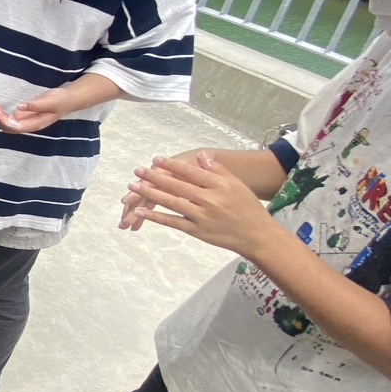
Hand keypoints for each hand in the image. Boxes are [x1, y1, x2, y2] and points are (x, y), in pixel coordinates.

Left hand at [0, 88, 70, 133]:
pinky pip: (11, 118)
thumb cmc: (60, 101)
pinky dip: (3, 113)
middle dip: (0, 120)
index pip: (17, 128)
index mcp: (35, 124)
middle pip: (10, 128)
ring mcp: (26, 120)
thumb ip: (35, 105)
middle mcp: (29, 124)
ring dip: (0, 116)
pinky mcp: (25, 114)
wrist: (66, 99)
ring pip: (8, 124)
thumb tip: (20, 106)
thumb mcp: (49, 101)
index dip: (5, 123)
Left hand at [128, 152, 279, 256]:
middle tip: (138, 170)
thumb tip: (201, 155)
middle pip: (177, 185)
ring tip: (133, 186)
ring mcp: (201, 216)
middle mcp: (209, 199)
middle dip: (154, 177)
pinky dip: (156, 216)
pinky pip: (172, 222)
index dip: (172, 165)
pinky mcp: (196, 231)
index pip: (190, 172)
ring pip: (172, 202)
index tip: (156, 159)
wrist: (257, 236)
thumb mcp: (236, 184)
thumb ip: (217, 170)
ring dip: (150, 193)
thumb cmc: (247, 208)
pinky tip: (141, 211)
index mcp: (219, 185)